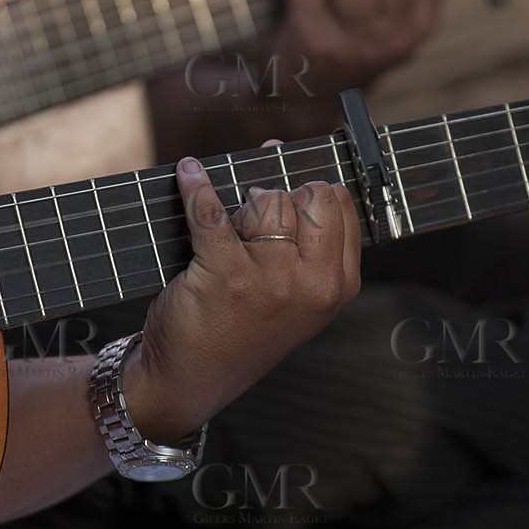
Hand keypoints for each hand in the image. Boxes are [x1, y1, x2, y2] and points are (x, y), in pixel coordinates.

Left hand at [124, 157, 360, 442]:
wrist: (191, 380)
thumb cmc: (242, 327)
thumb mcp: (294, 292)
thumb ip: (301, 233)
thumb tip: (276, 148)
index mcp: (338, 286)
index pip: (340, 204)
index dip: (311, 189)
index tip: (291, 190)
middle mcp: (313, 285)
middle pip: (312, 195)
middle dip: (284, 194)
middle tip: (257, 216)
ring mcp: (272, 281)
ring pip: (267, 201)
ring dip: (243, 204)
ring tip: (230, 230)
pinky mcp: (226, 276)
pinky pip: (212, 211)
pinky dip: (196, 186)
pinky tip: (188, 173)